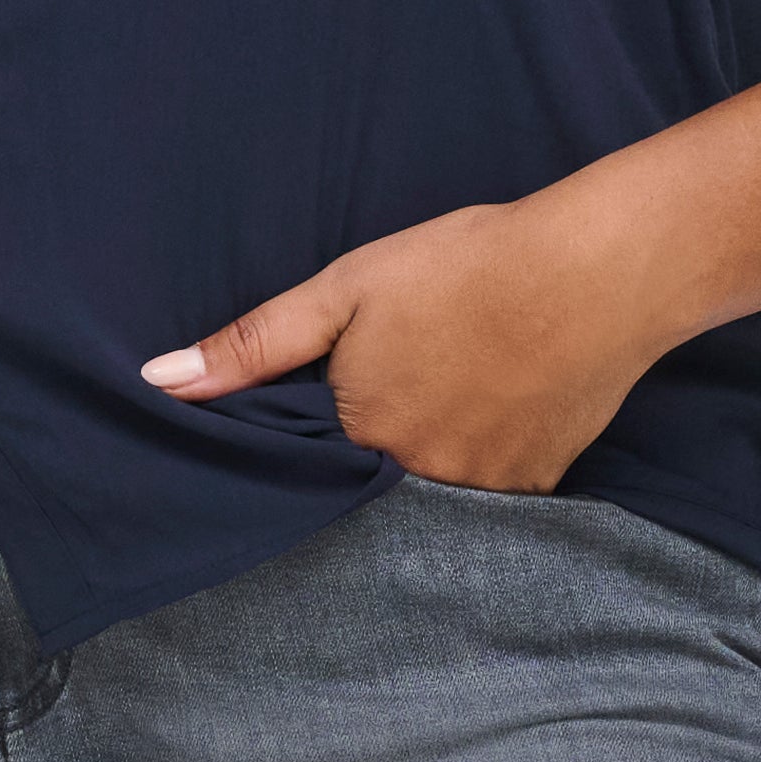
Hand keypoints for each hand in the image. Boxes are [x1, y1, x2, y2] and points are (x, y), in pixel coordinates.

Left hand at [140, 185, 677, 488]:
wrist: (600, 270)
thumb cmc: (467, 266)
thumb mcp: (346, 289)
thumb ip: (254, 343)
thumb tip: (159, 381)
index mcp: (357, 437)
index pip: (304, 463)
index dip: (311, 433)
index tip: (328, 400)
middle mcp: (415, 484)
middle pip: (368, 483)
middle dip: (371, 446)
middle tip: (409, 379)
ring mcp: (482, 495)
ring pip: (429, 490)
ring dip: (429, 452)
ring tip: (456, 386)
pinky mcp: (537, 488)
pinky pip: (490, 490)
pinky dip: (484, 453)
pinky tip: (499, 400)